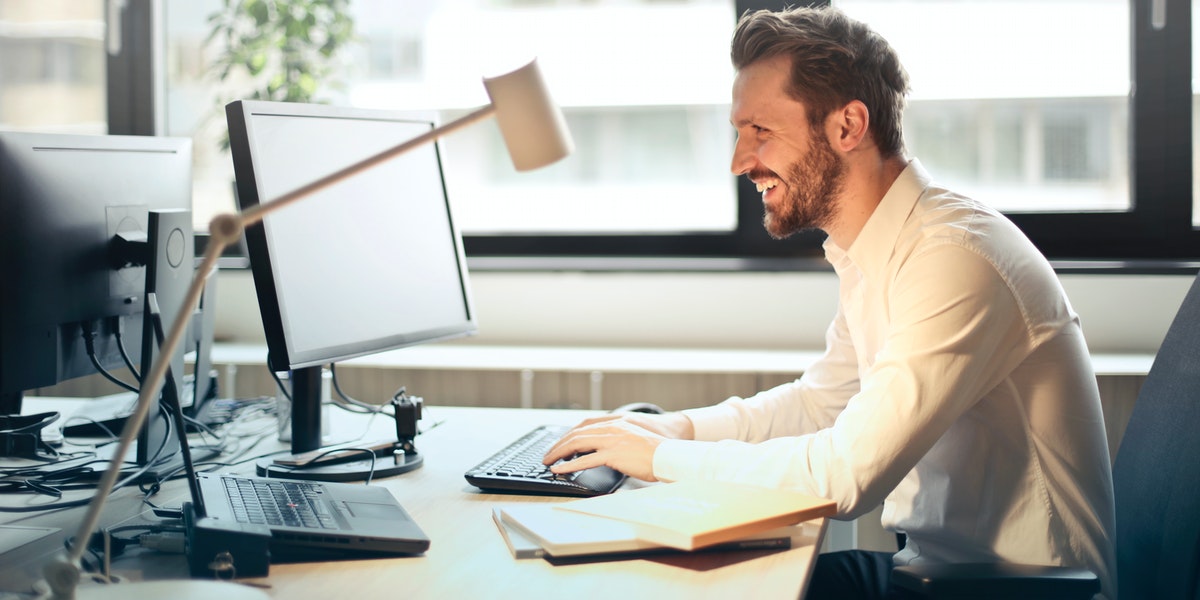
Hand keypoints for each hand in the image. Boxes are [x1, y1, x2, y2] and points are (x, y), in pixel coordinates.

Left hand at [542, 412, 693, 481]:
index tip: (560, 443)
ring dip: (559, 453)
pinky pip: (585, 460)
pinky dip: (569, 465)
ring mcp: (612, 440)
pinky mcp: (613, 454)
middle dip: (559, 444)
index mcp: (617, 423)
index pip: (585, 424)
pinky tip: (559, 470)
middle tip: (548, 454)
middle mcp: (612, 428)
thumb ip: (618, 440)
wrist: (670, 455)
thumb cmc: (657, 451)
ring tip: (548, 462)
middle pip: (577, 433)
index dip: (569, 433)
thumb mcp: (634, 438)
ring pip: (577, 443)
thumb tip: (604, 451)